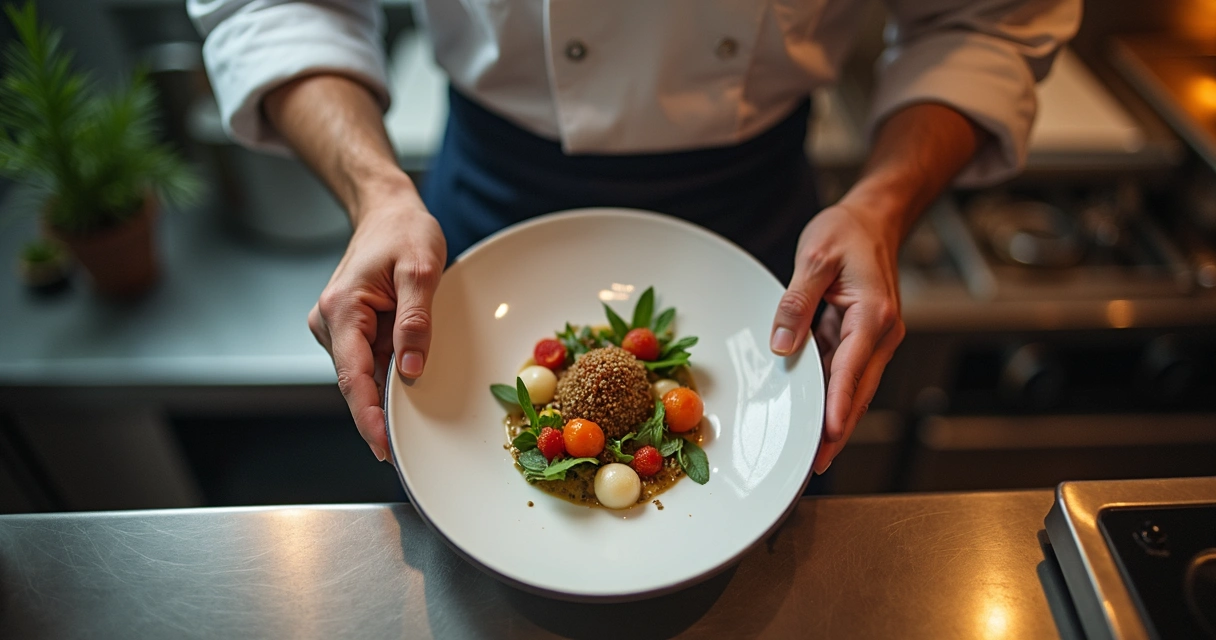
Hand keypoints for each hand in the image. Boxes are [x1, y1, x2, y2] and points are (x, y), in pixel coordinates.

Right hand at [308, 183, 445, 461]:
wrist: (388, 212)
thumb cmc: (403, 232)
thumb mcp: (421, 271)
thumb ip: (416, 322)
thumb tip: (409, 372)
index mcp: (342, 310)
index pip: (353, 377)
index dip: (367, 417)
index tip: (382, 447)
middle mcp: (331, 323)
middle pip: (356, 382)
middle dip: (379, 415)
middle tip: (406, 449)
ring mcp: (339, 328)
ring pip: (364, 374)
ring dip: (386, 393)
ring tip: (417, 407)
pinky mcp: (352, 330)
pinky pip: (371, 361)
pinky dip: (389, 375)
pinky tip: (408, 380)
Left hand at [769, 203, 905, 474]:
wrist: (873, 219)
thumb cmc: (847, 233)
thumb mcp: (815, 258)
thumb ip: (796, 303)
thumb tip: (782, 346)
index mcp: (873, 314)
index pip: (853, 368)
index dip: (840, 405)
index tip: (830, 436)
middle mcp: (880, 333)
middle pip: (858, 390)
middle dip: (839, 429)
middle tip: (816, 464)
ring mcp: (873, 339)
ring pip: (853, 387)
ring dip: (836, 418)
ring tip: (813, 454)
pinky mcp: (861, 339)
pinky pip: (845, 373)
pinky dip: (831, 396)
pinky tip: (813, 417)